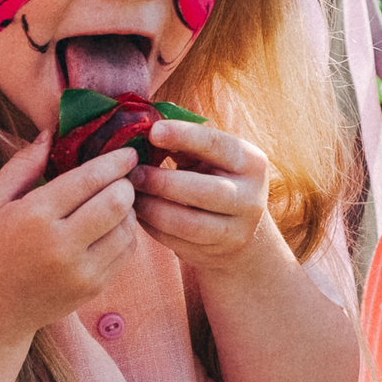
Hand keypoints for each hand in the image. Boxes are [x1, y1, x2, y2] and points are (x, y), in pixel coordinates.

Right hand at [0, 138, 140, 345]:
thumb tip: (50, 133)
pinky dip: (126, 234)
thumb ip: (22, 165)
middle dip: (125, 184)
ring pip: (127, 228)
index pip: (89, 180)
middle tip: (121, 177)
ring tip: (116, 201)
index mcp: (35, 217)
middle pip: (117, 203)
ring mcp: (81, 271)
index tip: (127, 152)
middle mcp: (62, 246)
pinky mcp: (93, 288)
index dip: (114, 161)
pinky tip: (112, 226)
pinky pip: (126, 253)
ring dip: (128, 209)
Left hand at [130, 120, 285, 283]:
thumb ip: (185, 143)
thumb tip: (145, 128)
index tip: (152, 131)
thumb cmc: (212, 176)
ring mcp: (237, 230)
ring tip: (129, 195)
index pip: (217, 144)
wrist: (237, 226)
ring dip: (153, 208)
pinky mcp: (217, 253)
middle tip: (133, 173)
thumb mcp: (209, 156)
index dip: (184, 135)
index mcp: (252, 162)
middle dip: (162, 181)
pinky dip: (152, 228)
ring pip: (189, 223)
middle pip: (205, 190)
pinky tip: (137, 214)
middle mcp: (252, 197)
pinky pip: (178, 242)